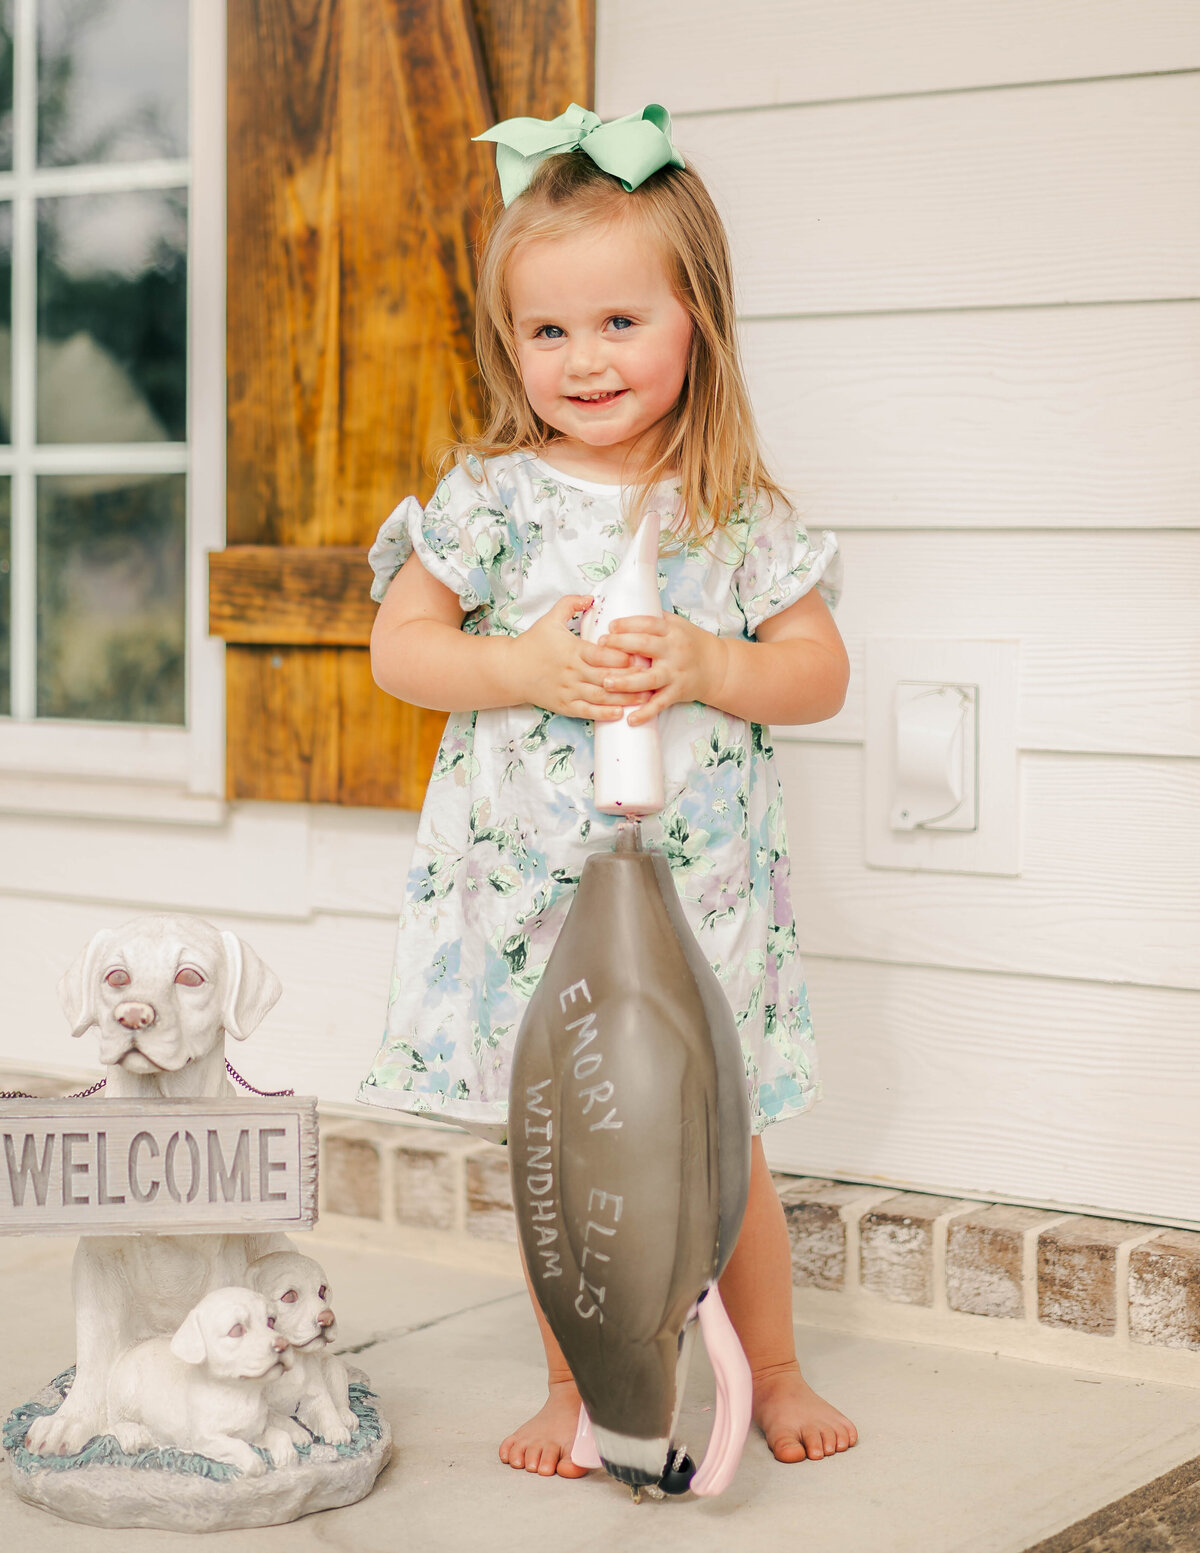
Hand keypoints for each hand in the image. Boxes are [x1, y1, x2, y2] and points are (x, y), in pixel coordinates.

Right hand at [511, 595, 651, 720]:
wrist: (510, 670)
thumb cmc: (533, 643)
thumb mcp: (550, 618)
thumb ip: (571, 604)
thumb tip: (592, 597)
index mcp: (572, 650)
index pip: (601, 655)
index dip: (620, 657)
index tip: (638, 656)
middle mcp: (572, 672)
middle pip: (606, 677)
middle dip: (630, 679)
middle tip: (653, 677)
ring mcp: (568, 691)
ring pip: (601, 697)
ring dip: (624, 698)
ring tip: (646, 698)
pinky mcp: (565, 705)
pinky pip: (587, 712)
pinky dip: (604, 714)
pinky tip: (621, 713)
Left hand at [598, 613, 726, 723]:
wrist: (718, 668)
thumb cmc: (690, 643)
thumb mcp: (677, 625)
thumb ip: (653, 619)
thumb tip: (622, 606)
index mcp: (672, 631)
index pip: (648, 624)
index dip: (628, 624)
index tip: (610, 626)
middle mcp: (674, 651)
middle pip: (645, 646)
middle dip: (621, 646)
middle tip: (599, 647)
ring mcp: (675, 673)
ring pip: (649, 679)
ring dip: (626, 682)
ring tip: (606, 683)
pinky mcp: (677, 692)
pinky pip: (660, 704)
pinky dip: (645, 713)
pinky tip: (630, 719)